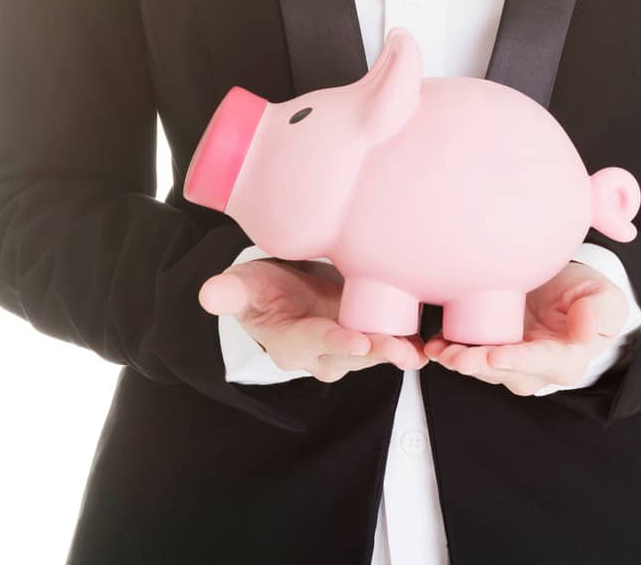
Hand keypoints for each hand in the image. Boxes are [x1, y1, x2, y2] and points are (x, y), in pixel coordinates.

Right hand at [198, 257, 429, 382]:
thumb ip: (230, 292)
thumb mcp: (241, 286)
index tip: (356, 342)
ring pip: (374, 351)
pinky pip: (388, 342)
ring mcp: (346, 344)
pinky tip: (432, 342)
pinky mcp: (366, 332)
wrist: (282, 291)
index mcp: (290, 341)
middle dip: (377, 353)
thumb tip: (209, 295)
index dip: (335, 341)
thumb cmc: (260, 288)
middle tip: (402, 352)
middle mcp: (321, 351)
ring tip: (421, 351)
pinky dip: (409, 342)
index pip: (314, 342)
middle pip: (351, 354)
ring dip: (397, 351)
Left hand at [423, 262, 631, 395]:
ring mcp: (513, 362)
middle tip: (457, 358)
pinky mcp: (493, 349)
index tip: (496, 356)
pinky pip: (472, 355)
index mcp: (568, 360)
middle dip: (480, 365)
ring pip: (485, 369)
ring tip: (440, 350)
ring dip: (461, 360)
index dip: (518, 361)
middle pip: (507, 372)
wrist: (567, 289)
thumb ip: (600, 314)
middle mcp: (537, 369)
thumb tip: (587, 332)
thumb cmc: (588, 294)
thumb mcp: (604, 298)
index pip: (543, 363)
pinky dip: (451, 351)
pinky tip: (434, 344)